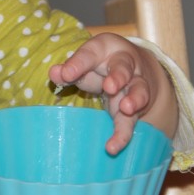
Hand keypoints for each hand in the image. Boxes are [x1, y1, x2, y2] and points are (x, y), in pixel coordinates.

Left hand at [48, 33, 174, 154]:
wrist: (133, 67)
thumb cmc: (100, 63)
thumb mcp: (84, 61)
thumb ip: (70, 68)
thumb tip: (54, 73)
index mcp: (105, 48)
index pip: (90, 53)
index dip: (78, 63)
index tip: (65, 73)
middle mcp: (125, 64)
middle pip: (124, 68)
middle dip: (118, 76)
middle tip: (109, 86)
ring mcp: (135, 85)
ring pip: (139, 91)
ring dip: (134, 100)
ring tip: (126, 108)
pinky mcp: (136, 108)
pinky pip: (132, 121)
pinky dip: (123, 134)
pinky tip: (113, 146)